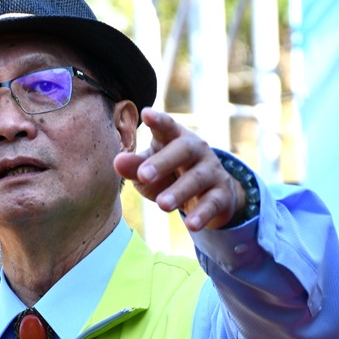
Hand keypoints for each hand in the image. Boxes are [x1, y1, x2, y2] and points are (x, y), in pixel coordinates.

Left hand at [113, 108, 243, 230]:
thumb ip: (135, 168)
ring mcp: (211, 171)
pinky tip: (191, 224)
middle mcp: (196, 150)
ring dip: (180, 191)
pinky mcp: (221, 194)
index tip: (146, 114)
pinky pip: (212, 203)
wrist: (210, 196)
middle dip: (163, 162)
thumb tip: (117, 162)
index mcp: (175, 139)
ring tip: (162, 205)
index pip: (167, 126)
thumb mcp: (151, 172)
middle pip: (183, 150)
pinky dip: (202, 214)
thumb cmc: (172, 177)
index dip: (158, 120)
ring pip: (197, 178)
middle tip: (144, 175)